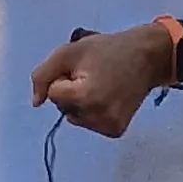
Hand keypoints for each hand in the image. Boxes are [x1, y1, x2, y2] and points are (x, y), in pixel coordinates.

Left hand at [30, 26, 171, 137]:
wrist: (146, 57)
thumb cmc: (107, 50)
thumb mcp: (68, 52)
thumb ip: (43, 75)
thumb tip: (36, 102)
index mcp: (85, 96)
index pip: (53, 94)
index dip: (63, 78)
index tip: (84, 69)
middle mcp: (97, 116)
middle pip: (63, 108)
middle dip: (71, 91)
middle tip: (93, 75)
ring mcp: (108, 126)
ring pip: (74, 117)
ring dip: (80, 103)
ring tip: (101, 85)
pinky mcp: (116, 131)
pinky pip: (89, 123)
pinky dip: (92, 112)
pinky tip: (107, 97)